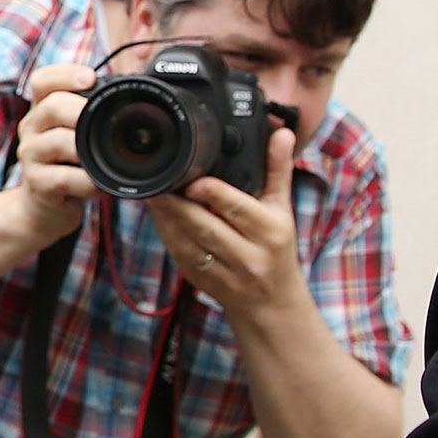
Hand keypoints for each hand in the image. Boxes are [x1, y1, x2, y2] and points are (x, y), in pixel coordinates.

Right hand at [13, 63, 101, 247]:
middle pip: (51, 105)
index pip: (43, 80)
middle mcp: (32, 127)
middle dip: (82, 111)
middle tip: (106, 124)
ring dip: (87, 150)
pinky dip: (87, 181)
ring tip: (106, 159)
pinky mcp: (37, 183)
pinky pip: (63, 178)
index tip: (91, 79)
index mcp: (43, 109)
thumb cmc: (71, 165)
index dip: (65, 74)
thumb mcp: (79, 134)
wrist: (47, 206)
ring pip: (58, 141)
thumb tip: (137, 92)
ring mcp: (31, 155)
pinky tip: (99, 184)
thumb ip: (94, 113)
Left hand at [147, 127, 307, 314]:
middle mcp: (249, 256)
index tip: (194, 180)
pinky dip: (165, 233)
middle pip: (206, 226)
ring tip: (154, 194)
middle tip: (162, 182)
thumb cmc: (277, 250)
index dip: (213, 194)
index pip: (238, 209)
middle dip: (179, 204)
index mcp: (271, 232)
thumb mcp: (283, 210)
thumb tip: (282, 133)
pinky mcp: (201, 281)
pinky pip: (178, 254)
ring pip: (187, 241)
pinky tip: (159, 215)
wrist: (272, 304)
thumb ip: (278, 170)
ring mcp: (224, 273)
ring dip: (166, 217)